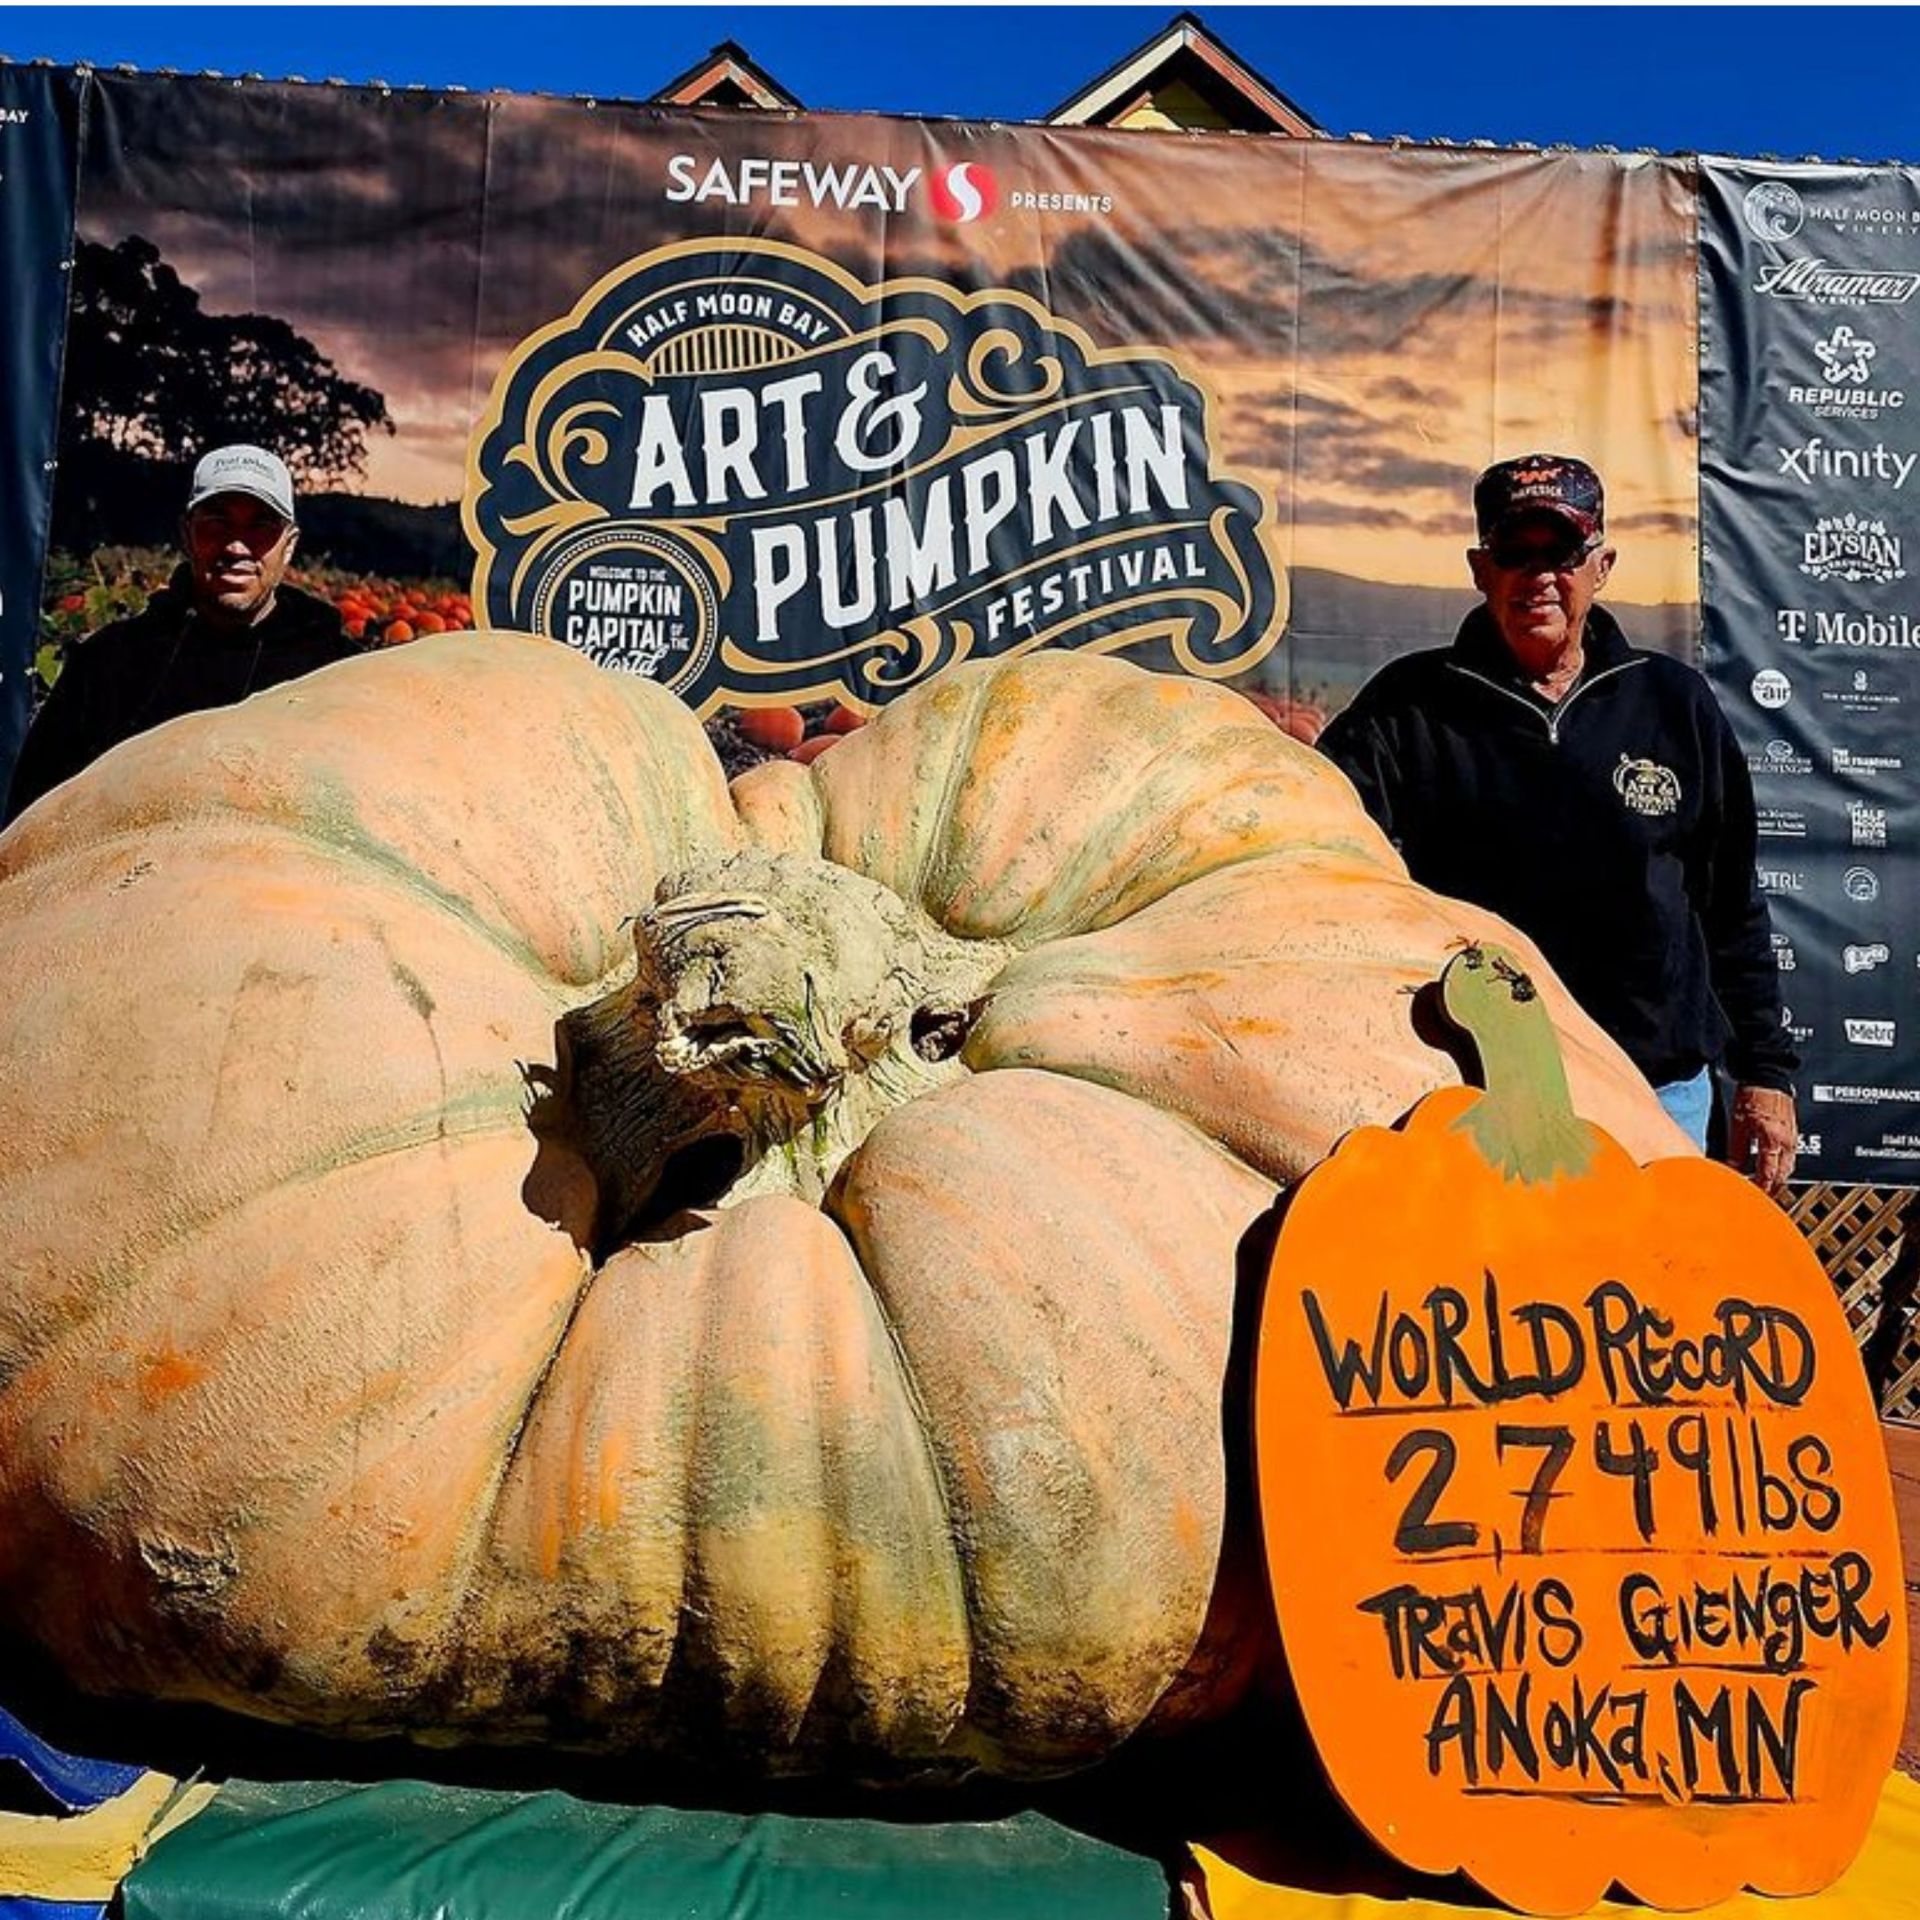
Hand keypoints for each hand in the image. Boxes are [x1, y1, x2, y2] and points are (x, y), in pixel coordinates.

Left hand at [1729, 1084, 1797, 1199]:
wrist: (1768, 1075)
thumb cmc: (1753, 1094)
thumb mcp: (1738, 1124)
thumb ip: (1736, 1149)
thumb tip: (1731, 1168)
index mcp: (1774, 1141)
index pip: (1770, 1174)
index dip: (1761, 1188)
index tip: (1753, 1197)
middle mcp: (1788, 1142)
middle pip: (1783, 1175)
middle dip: (1772, 1187)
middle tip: (1759, 1196)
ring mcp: (1793, 1137)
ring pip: (1788, 1167)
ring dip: (1777, 1177)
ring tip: (1763, 1185)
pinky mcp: (1792, 1132)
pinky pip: (1789, 1156)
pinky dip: (1780, 1165)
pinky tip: (1771, 1166)